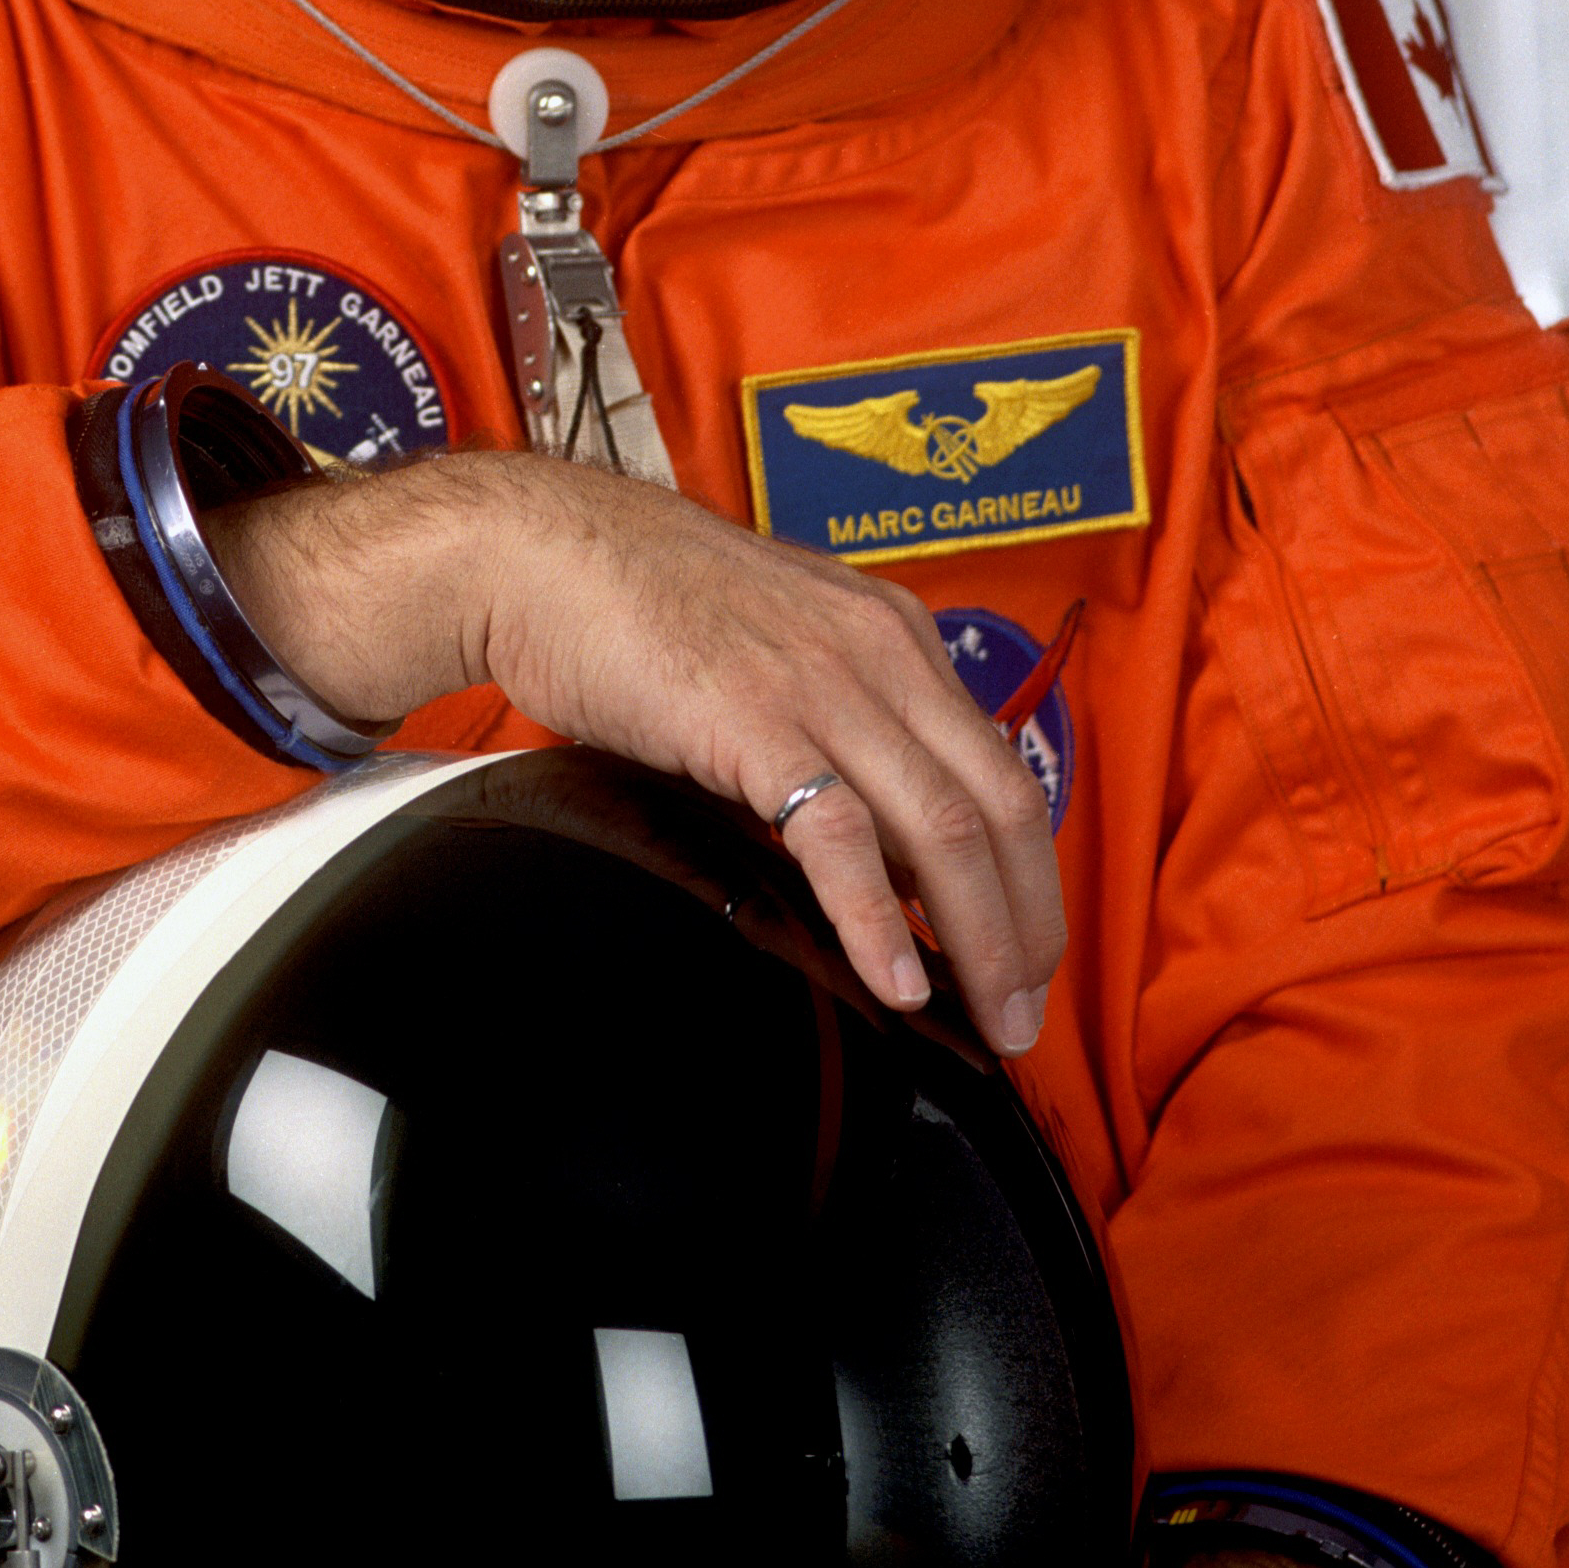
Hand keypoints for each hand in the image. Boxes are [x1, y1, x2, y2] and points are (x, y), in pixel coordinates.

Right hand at [208, 448, 1066, 1053]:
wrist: (536, 552)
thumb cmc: (633, 602)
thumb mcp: (772, 649)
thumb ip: (832, 722)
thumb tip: (870, 837)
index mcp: (891, 635)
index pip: (1002, 768)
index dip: (1032, 876)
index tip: (1028, 953)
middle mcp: (878, 652)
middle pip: (1000, 806)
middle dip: (1028, 926)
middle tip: (1024, 1014)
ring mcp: (820, 683)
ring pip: (945, 827)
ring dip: (980, 938)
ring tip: (986, 1015)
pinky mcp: (752, 718)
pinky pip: (840, 835)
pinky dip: (877, 919)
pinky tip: (893, 979)